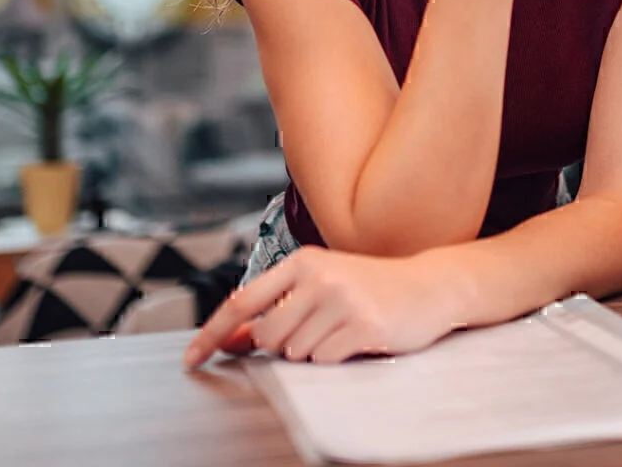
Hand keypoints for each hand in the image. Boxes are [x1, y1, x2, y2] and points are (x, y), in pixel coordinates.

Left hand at [182, 246, 465, 367]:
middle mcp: (319, 277)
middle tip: (316, 330)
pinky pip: (324, 361)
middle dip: (284, 345)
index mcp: (303, 262)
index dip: (211, 333)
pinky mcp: (363, 325)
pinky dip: (334, 358)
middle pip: (268, 336)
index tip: (192, 359)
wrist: (429, 287)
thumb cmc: (372, 287)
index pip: (242, 301)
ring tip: (341, 330)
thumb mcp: (322, 285)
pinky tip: (356, 339)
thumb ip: (277, 306)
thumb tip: (230, 337)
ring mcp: (342, 301)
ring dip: (313, 352)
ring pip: (296, 352)